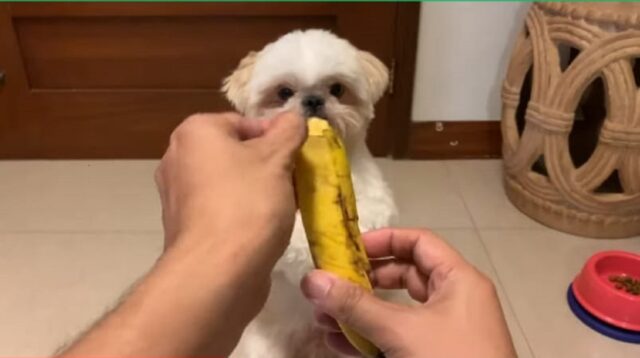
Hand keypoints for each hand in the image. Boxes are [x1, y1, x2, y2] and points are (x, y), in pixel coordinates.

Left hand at [58, 112, 305, 357]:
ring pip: (230, 183)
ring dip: (259, 191)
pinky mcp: (185, 228)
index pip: (245, 123)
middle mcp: (178, 159)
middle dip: (269, 166)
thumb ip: (289, 130)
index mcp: (195, 132)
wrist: (217, 272)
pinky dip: (243, 214)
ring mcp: (177, 196)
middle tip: (294, 182)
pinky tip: (265, 229)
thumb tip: (294, 117)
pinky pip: (221, 210)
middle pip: (236, 153)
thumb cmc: (247, 204)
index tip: (298, 158)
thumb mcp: (277, 158)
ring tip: (284, 207)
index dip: (277, 138)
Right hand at [301, 228, 516, 357]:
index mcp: (458, 280)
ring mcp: (443, 331)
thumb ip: (356, 306)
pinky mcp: (433, 356)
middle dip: (362, 282)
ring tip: (322, 319)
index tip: (347, 250)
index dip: (383, 240)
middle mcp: (453, 300)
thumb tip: (311, 279)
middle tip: (329, 287)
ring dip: (359, 314)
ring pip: (395, 312)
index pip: (419, 242)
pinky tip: (337, 343)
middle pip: (403, 276)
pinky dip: (369, 339)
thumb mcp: (401, 332)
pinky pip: (397, 339)